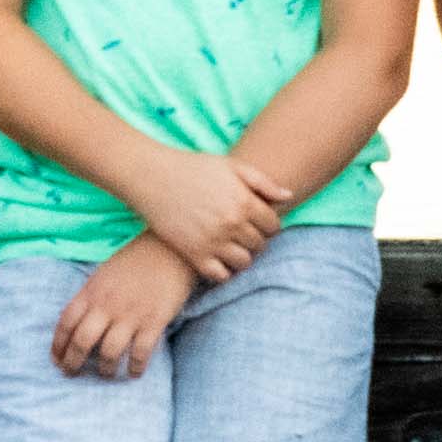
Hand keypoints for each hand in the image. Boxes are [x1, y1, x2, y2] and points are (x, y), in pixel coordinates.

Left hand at [52, 237, 202, 378]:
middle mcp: (107, 304)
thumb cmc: (136, 259)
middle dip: (73, 362)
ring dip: (104, 369)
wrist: (171, 247)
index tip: (56, 359)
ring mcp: (130, 314)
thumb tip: (79, 322)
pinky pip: (140, 353)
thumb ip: (91, 296)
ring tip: (106, 373)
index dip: (58, 345)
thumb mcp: (104, 273)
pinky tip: (133, 372)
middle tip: (72, 373)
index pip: (66, 322)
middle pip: (82, 341)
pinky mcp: (154, 321)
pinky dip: (135, 367)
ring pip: (109, 352)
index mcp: (92, 290)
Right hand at [133, 150, 283, 282]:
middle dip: (256, 239)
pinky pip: (220, 276)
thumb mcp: (230, 166)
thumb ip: (262, 182)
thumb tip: (288, 196)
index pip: (273, 226)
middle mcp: (231, 224)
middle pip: (260, 245)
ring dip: (242, 256)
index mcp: (243, 201)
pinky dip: (223, 270)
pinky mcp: (194, 254)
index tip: (259, 221)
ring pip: (244, 263)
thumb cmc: (193, 167)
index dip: (269, 225)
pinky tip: (217, 257)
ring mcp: (213, 241)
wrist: (152, 176)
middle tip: (243, 232)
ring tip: (232, 246)